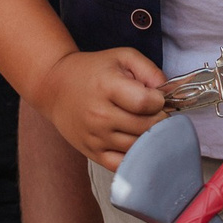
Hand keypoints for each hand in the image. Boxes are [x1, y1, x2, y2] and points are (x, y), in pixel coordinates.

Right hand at [29, 47, 167, 169]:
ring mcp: (95, 137)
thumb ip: (149, 70)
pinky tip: (137, 143)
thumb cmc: (93, 70)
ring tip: (147, 126)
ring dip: (150, 138)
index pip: (145, 103)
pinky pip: (122, 165)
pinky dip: (135, 157)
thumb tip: (167, 92)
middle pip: (145, 127)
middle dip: (159, 120)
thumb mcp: (122, 57)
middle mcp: (99, 115)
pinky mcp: (92, 153)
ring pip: (137, 147)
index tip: (156, 98)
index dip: (159, 101)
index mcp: (106, 87)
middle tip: (157, 113)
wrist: (56, 88)